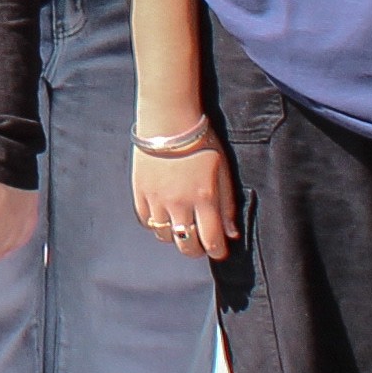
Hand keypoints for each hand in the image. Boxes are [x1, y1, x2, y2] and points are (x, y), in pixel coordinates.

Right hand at [132, 130, 234, 261]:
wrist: (168, 121)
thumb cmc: (201, 142)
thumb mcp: (222, 170)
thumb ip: (227, 204)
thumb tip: (231, 233)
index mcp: (204, 198)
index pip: (211, 240)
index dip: (217, 251)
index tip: (219, 251)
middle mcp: (179, 204)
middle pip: (186, 244)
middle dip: (196, 249)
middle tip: (200, 244)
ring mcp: (157, 199)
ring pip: (165, 236)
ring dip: (175, 237)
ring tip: (181, 228)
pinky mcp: (140, 192)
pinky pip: (145, 221)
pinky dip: (155, 224)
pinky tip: (163, 217)